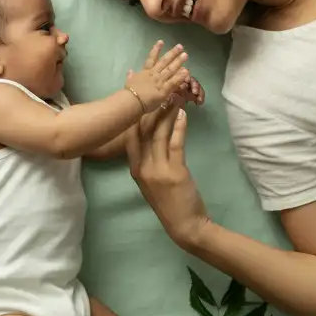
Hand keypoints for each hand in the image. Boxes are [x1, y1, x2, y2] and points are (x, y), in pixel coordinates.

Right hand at [124, 105, 209, 245]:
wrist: (184, 226)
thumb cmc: (169, 204)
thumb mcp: (150, 184)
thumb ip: (146, 164)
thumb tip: (148, 141)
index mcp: (135, 169)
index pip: (130, 136)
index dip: (132, 116)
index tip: (135, 97)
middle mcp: (143, 167)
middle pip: (143, 131)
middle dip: (148, 108)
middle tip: (155, 88)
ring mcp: (158, 169)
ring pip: (159, 134)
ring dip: (166, 113)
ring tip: (172, 96)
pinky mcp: (175, 171)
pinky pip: (176, 144)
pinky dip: (179, 126)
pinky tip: (182, 114)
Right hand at [125, 41, 190, 111]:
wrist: (132, 100)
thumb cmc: (129, 92)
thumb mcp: (129, 82)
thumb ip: (131, 76)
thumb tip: (130, 70)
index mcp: (145, 72)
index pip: (151, 58)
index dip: (156, 49)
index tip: (161, 41)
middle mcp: (154, 74)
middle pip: (164, 61)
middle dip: (172, 53)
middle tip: (180, 46)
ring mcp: (160, 81)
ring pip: (171, 69)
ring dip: (178, 62)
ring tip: (185, 55)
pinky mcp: (164, 90)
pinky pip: (174, 82)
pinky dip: (180, 76)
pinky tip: (186, 71)